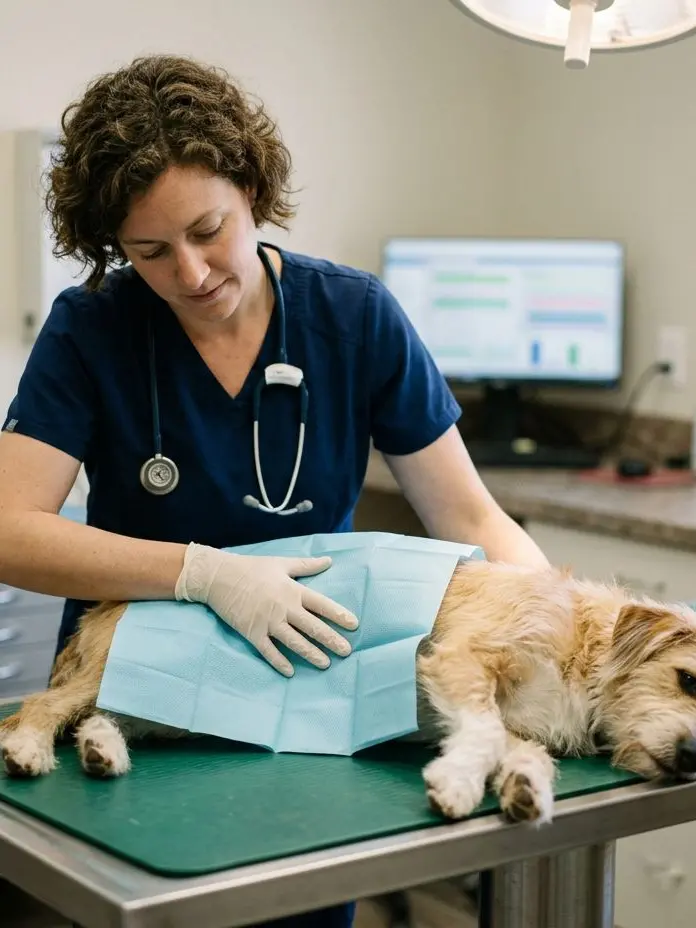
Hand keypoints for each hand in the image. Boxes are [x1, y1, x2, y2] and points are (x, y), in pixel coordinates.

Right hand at [174, 543, 358, 675]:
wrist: (219, 577)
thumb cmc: (252, 568)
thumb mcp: (281, 563)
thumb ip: (306, 565)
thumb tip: (328, 561)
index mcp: (292, 590)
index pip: (321, 604)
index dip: (338, 615)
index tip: (354, 625)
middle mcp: (283, 608)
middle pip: (312, 627)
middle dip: (331, 640)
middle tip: (346, 651)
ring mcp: (268, 622)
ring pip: (294, 642)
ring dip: (311, 654)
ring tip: (326, 664)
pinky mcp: (252, 633)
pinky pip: (269, 651)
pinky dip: (280, 662)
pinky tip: (291, 672)